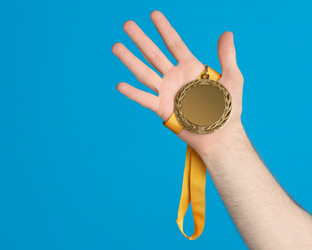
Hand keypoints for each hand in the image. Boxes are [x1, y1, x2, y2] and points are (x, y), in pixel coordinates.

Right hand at [112, 10, 244, 156]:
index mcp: (190, 67)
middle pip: (154, 54)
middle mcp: (174, 77)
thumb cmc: (228, 109)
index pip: (174, 43)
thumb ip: (227, 56)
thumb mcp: (232, 78)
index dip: (164, 28)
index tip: (153, 14)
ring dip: (130, 60)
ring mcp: (166, 92)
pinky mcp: (162, 109)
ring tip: (116, 46)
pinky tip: (120, 85)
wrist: (220, 135)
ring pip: (144, 72)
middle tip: (127, 25)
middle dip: (140, 39)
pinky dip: (133, 93)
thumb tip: (227, 33)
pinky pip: (145, 99)